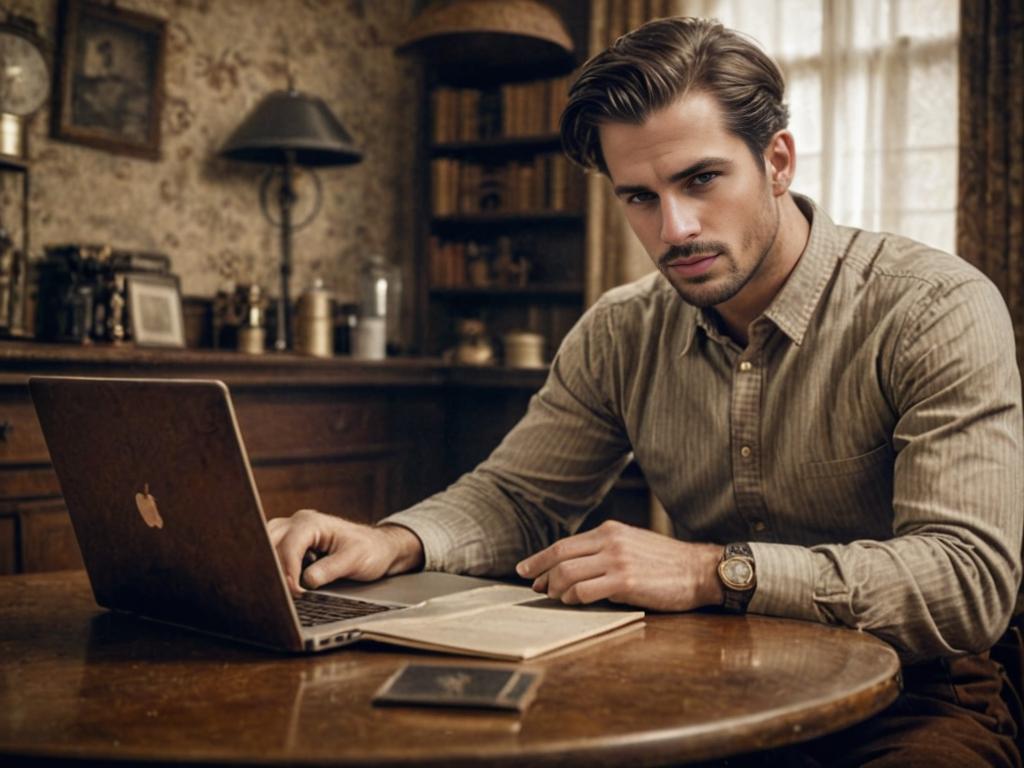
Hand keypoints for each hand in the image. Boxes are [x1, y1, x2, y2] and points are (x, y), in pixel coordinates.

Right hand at [267, 509, 423, 595]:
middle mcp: (297, 522)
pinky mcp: (292, 542)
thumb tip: (306, 582)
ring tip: (281, 588)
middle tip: (281, 592)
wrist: (379, 547)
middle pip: (268, 542)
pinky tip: (283, 582)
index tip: (294, 593)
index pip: (288, 547)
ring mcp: (292, 531)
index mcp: (312, 523)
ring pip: (267, 545)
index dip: (287, 573)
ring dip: (271, 566)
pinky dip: (275, 567)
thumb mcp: (354, 561)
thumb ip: (330, 570)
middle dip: (271, 568)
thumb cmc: (370, 550)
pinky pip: (273, 552)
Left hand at [515, 520, 723, 611]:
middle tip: (535, 588)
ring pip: (568, 574)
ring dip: (556, 589)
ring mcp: (617, 561)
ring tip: (556, 598)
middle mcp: (610, 542)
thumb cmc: (666, 563)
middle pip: (560, 557)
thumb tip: (573, 568)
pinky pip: (586, 591)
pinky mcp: (626, 581)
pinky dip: (574, 599)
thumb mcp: (632, 545)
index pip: (564, 544)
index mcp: (610, 531)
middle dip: (541, 575)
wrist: (699, 571)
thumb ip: (604, 551)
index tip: (525, 569)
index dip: (540, 558)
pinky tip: (574, 603)